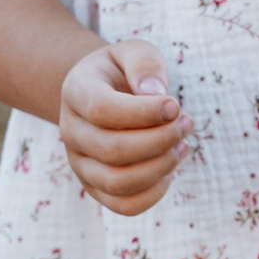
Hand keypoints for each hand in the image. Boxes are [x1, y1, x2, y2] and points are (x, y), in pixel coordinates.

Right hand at [59, 40, 184, 215]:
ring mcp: (80, 163)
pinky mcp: (96, 187)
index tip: (175, 105)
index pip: (103, 110)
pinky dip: (156, 192)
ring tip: (182, 146)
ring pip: (118, 182)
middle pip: (113, 150)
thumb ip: (144, 63)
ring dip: (162, 166)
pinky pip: (125, 205)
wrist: (104, 94)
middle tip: (187, 123)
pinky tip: (170, 169)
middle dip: (162, 139)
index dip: (145, 112)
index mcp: (76, 92)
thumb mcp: (133, 52)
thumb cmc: (124, 73)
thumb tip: (156, 94)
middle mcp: (71, 131)